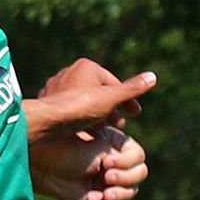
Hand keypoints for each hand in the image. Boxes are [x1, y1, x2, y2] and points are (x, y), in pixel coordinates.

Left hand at [25, 59, 157, 129]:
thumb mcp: (111, 99)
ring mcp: (56, 87)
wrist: (46, 122)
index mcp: (86, 66)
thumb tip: (153, 77)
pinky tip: (84, 132)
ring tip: (103, 131)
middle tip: (121, 124)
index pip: (113, 83)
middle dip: (111, 108)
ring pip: (83, 101)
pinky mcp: (47, 102)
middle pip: (97, 92)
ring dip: (96, 115)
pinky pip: (70, 110)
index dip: (127, 99)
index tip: (135, 114)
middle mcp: (69, 72)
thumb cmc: (79, 108)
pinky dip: (80, 119)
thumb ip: (131, 90)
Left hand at [32, 123, 148, 199]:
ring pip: (129, 190)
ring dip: (121, 194)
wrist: (37, 163)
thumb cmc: (66, 144)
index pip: (138, 156)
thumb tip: (152, 83)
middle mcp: (111, 157)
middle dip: (126, 178)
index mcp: (115, 140)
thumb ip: (124, 133)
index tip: (106, 162)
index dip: (127, 162)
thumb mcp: (100, 138)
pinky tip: (90, 198)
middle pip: (139, 173)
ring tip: (104, 195)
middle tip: (105, 177)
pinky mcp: (91, 193)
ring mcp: (102, 177)